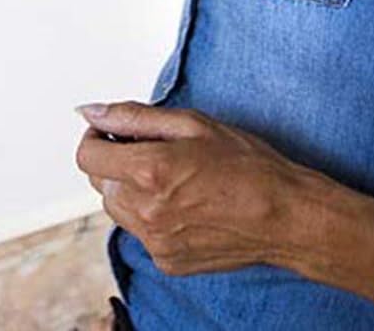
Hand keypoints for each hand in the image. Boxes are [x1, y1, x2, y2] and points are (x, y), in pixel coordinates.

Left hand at [75, 100, 317, 276]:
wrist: (287, 217)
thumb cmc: (246, 165)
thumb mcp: (190, 124)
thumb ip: (132, 117)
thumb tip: (90, 111)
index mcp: (148, 171)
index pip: (86, 155)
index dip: (96, 137)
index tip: (113, 133)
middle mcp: (146, 211)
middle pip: (99, 182)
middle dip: (115, 163)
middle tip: (151, 152)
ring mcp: (156, 241)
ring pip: (117, 209)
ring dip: (130, 190)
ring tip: (171, 180)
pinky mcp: (168, 261)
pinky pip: (141, 233)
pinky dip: (151, 217)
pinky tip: (184, 206)